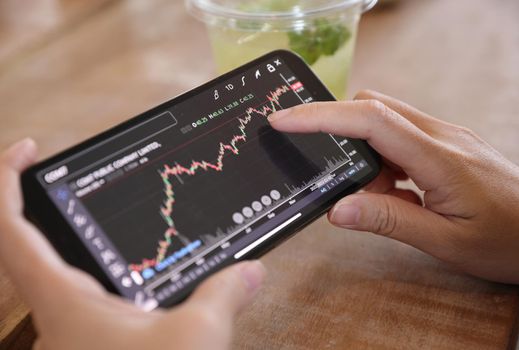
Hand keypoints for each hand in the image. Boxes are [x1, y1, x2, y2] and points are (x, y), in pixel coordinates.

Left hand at [0, 139, 265, 349]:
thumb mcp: (196, 336)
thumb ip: (225, 292)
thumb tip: (253, 271)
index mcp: (63, 299)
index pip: (8, 228)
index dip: (4, 180)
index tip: (27, 149)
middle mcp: (57, 310)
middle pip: (18, 242)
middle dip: (31, 199)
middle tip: (60, 168)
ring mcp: (70, 327)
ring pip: (48, 267)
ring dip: (64, 233)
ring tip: (95, 207)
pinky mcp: (91, 340)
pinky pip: (80, 289)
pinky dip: (93, 263)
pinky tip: (126, 263)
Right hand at [269, 90, 518, 283]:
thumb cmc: (508, 241)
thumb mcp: (445, 242)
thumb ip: (388, 222)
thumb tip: (337, 210)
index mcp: (439, 157)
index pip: (370, 119)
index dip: (322, 116)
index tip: (284, 119)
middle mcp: (441, 135)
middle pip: (374, 108)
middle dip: (340, 132)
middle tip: (333, 174)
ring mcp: (446, 136)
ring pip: (386, 122)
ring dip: (364, 154)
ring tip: (376, 197)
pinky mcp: (447, 145)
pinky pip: (402, 138)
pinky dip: (383, 161)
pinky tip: (393, 193)